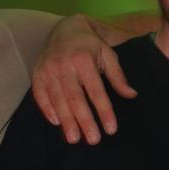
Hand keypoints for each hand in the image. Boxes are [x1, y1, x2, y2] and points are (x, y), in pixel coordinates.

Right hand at [32, 14, 136, 144]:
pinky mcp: (37, 73)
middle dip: (84, 121)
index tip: (111, 129)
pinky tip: (56, 123)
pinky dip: (47, 109)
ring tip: (74, 138)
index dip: (104, 111)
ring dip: (66, 120)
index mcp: (83, 59)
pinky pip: (40, 94)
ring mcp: (48, 69)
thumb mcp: (108, 55)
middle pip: (75, 98)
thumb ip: (118, 77)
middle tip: (93, 140)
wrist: (65, 29)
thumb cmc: (90, 46)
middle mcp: (64, 64)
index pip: (96, 91)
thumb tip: (132, 95)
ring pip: (57, 99)